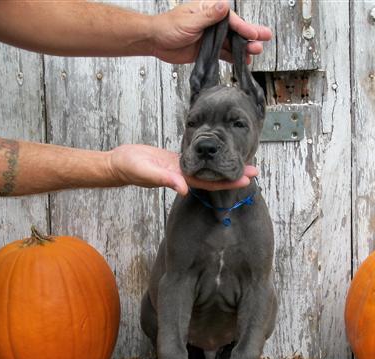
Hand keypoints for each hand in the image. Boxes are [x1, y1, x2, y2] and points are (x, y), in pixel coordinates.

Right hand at [108, 144, 257, 195]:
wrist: (119, 163)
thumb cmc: (130, 168)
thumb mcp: (147, 173)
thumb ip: (165, 180)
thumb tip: (184, 189)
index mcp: (181, 180)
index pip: (210, 184)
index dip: (229, 183)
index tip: (248, 179)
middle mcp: (184, 176)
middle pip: (214, 178)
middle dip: (233, 175)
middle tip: (255, 170)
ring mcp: (180, 169)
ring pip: (207, 169)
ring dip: (223, 166)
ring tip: (241, 159)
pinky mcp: (175, 160)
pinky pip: (197, 161)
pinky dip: (209, 158)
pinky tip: (218, 153)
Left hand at [150, 0, 271, 63]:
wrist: (156, 41)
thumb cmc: (168, 27)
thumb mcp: (190, 21)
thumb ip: (209, 16)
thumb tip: (223, 6)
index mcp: (209, 10)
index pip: (231, 19)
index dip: (244, 27)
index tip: (254, 34)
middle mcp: (212, 22)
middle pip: (235, 29)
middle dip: (250, 35)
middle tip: (264, 38)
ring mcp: (211, 36)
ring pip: (232, 42)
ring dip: (243, 48)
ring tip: (255, 52)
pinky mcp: (208, 49)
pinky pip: (224, 53)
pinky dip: (233, 58)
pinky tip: (243, 61)